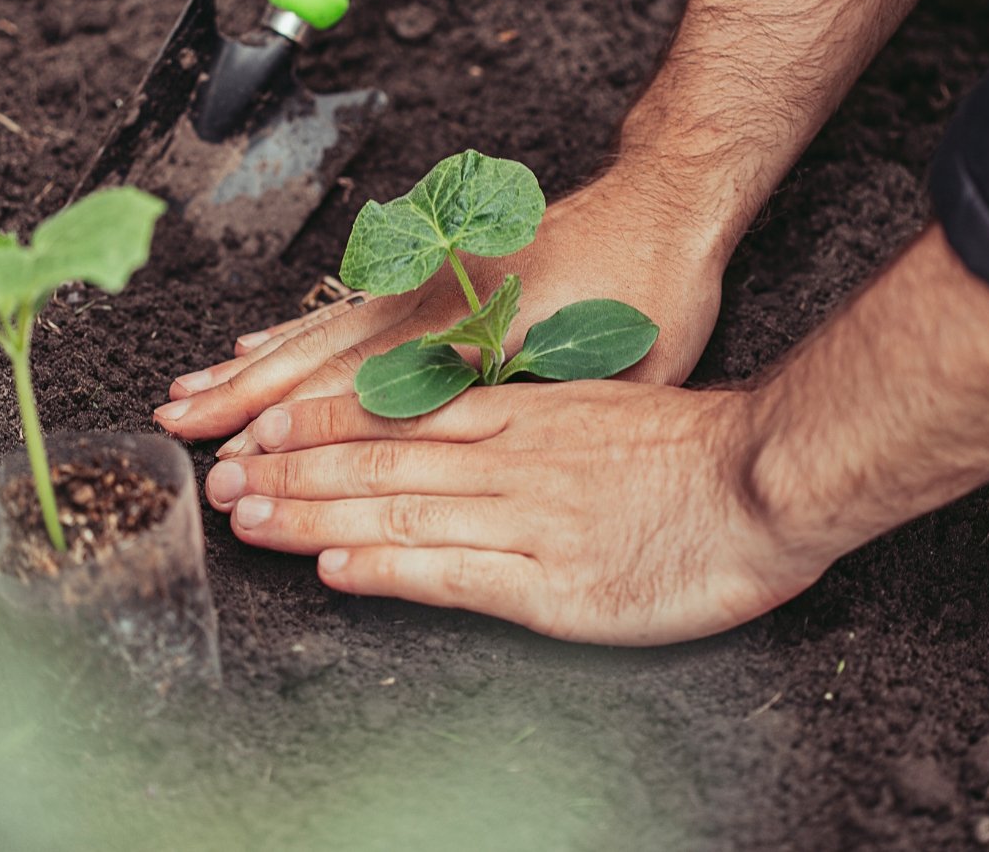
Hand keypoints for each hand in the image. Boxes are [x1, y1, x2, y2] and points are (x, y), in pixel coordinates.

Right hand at [153, 174, 726, 449]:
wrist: (664, 200)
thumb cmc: (652, 293)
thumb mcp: (614, 372)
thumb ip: (540, 414)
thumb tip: (493, 464)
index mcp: (475, 341)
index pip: (365, 396)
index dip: (298, 434)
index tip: (242, 462)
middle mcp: (435, 308)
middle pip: (322, 359)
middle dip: (247, 399)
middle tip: (181, 431)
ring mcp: (427, 283)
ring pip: (322, 328)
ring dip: (255, 365)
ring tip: (194, 392)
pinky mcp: (432, 267)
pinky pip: (348, 301)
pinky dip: (298, 326)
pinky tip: (261, 342)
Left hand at [198, 381, 829, 645]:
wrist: (766, 482)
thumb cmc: (697, 448)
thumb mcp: (603, 402)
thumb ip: (532, 414)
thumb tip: (468, 417)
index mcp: (522, 416)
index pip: (399, 413)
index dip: (321, 421)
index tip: (262, 424)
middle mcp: (508, 461)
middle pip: (377, 463)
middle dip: (291, 470)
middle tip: (222, 478)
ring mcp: (525, 521)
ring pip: (397, 513)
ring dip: (313, 516)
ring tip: (247, 518)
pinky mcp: (550, 586)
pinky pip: (450, 575)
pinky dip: (385, 571)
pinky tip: (333, 570)